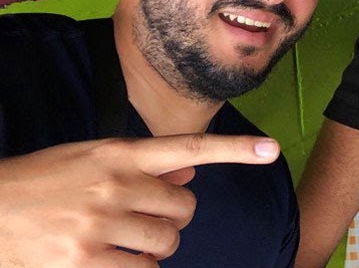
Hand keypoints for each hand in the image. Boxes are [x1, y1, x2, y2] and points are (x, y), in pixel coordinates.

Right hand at [0, 133, 279, 267]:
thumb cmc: (42, 184)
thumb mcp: (90, 160)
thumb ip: (142, 166)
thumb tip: (189, 175)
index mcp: (118, 152)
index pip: (189, 147)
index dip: (235, 149)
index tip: (271, 149)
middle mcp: (115, 184)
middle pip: (185, 207)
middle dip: (172, 217)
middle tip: (141, 217)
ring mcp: (101, 223)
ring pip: (168, 242)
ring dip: (156, 246)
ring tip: (125, 239)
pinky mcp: (86, 261)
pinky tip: (114, 259)